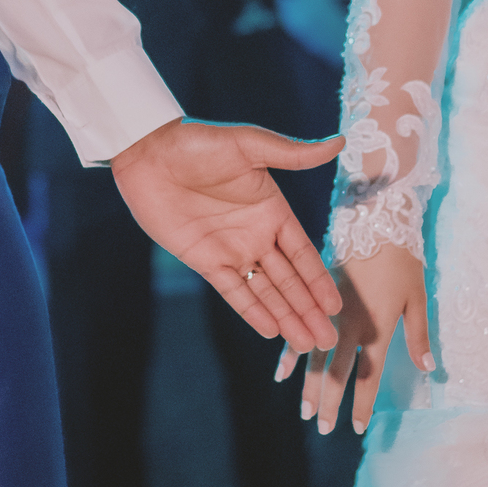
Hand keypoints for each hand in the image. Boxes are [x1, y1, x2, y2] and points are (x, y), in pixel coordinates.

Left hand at [111, 117, 344, 351]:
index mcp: (273, 210)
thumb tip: (339, 142)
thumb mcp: (249, 145)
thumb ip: (293, 154)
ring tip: (305, 345)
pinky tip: (271, 330)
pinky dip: (252, 311)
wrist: (149, 153)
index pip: (303, 254)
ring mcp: (230, 249)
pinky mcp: (203, 260)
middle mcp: (256, 235)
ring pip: (265, 291)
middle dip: (308, 310)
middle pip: (289, 280)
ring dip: (286, 317)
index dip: (319, 281)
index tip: (336, 307)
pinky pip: (233, 291)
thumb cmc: (199, 141)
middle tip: (328, 341)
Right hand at [277, 243, 430, 432]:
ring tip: (303, 411)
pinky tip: (282, 372)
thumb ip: (419, 336)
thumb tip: (428, 370)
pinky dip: (291, 352)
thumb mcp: (418, 299)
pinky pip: (300, 329)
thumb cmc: (403, 263)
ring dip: (308, 385)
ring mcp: (330, 313)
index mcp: (376, 329)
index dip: (361, 404)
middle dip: (329, 403)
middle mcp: (349, 326)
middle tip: (322, 428)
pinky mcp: (318, 299)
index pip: (367, 377)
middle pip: (336, 373)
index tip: (357, 428)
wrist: (376, 222)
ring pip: (315, 356)